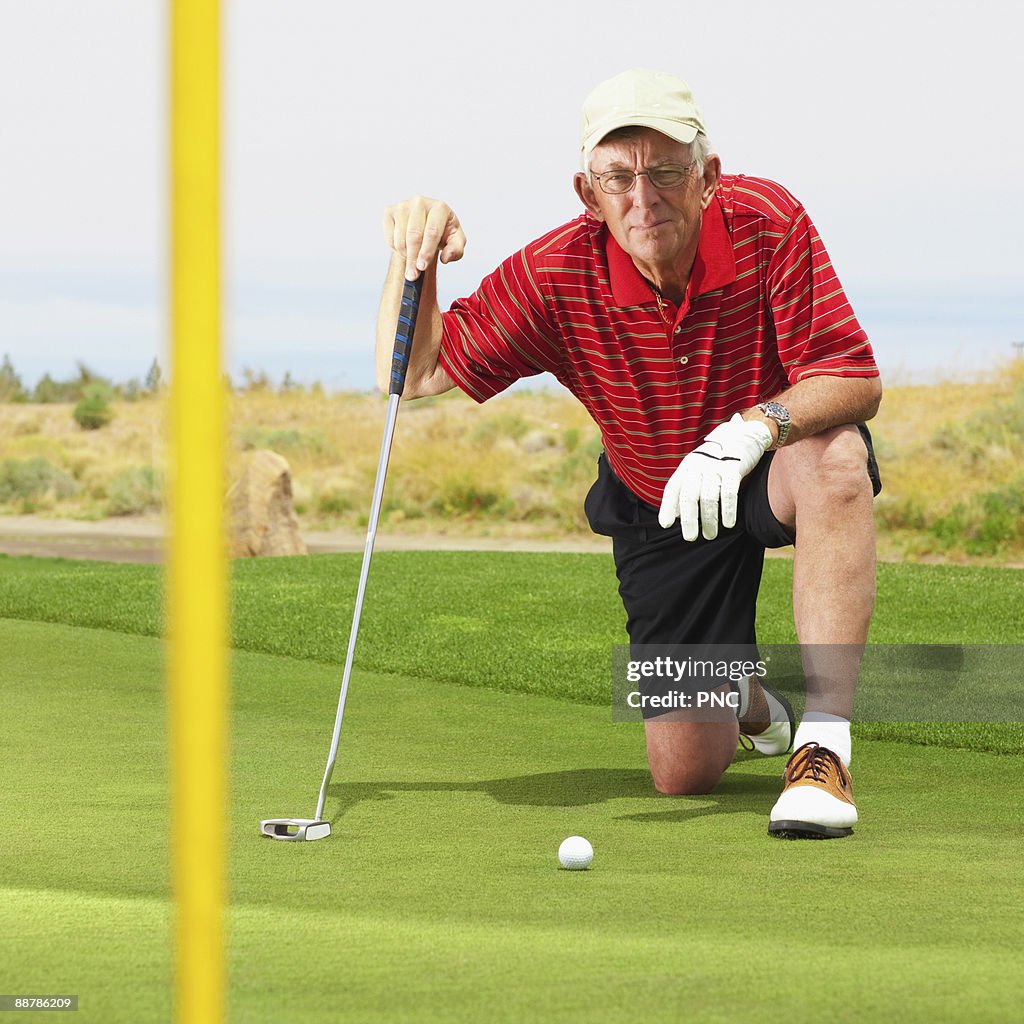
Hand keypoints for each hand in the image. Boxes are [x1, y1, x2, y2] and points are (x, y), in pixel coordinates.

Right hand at [383, 196, 466, 280]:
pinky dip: (395, 249)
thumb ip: (456, 250)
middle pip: (414, 235)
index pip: (431, 232)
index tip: (422, 267)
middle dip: (413, 258)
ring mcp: (403, 205)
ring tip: (413, 259)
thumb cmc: (443, 233)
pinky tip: (405, 249)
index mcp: (440, 207)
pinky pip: (389, 237)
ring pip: (400, 238)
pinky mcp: (389, 211)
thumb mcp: (456, 242)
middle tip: (413, 275)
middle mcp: (420, 202)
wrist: (427, 225)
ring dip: (405, 255)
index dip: (426, 252)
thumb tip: (445, 257)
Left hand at [659, 414, 773, 540]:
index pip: (673, 488)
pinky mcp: (733, 468)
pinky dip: (728, 510)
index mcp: (686, 468)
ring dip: (709, 520)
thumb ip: (687, 489)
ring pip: (709, 497)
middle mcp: (698, 466)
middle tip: (690, 538)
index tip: (666, 524)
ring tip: (710, 535)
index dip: (667, 507)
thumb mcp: (697, 470)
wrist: (742, 437)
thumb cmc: (716, 461)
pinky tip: (729, 524)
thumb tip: (677, 516)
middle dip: (689, 519)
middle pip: (689, 496)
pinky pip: (729, 492)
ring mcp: (716, 467)